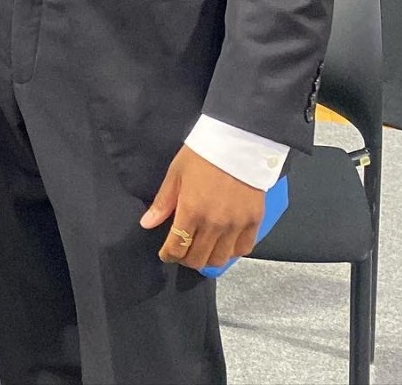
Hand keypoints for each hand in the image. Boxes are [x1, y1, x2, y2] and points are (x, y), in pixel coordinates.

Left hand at [140, 145, 264, 270]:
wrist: (237, 143)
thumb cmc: (201, 156)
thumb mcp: (176, 174)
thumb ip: (163, 203)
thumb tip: (146, 224)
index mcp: (191, 211)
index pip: (177, 247)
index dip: (169, 255)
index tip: (166, 254)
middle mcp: (214, 224)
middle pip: (198, 259)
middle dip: (185, 259)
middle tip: (181, 252)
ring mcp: (236, 225)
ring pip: (220, 259)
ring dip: (207, 259)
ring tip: (201, 249)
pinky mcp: (254, 222)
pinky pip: (243, 249)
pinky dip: (231, 252)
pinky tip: (223, 244)